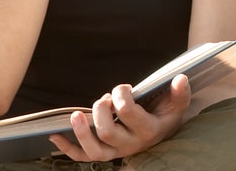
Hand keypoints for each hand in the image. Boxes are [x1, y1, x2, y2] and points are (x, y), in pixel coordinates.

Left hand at [50, 74, 191, 161]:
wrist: (161, 133)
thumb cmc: (166, 114)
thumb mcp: (177, 104)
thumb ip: (180, 93)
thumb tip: (180, 78)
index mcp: (147, 130)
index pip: (128, 113)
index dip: (121, 96)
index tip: (122, 87)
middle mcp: (130, 145)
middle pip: (107, 132)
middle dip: (100, 110)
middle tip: (104, 99)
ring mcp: (116, 151)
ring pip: (94, 151)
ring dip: (81, 132)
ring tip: (75, 115)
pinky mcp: (105, 153)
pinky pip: (83, 157)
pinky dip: (67, 148)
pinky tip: (55, 136)